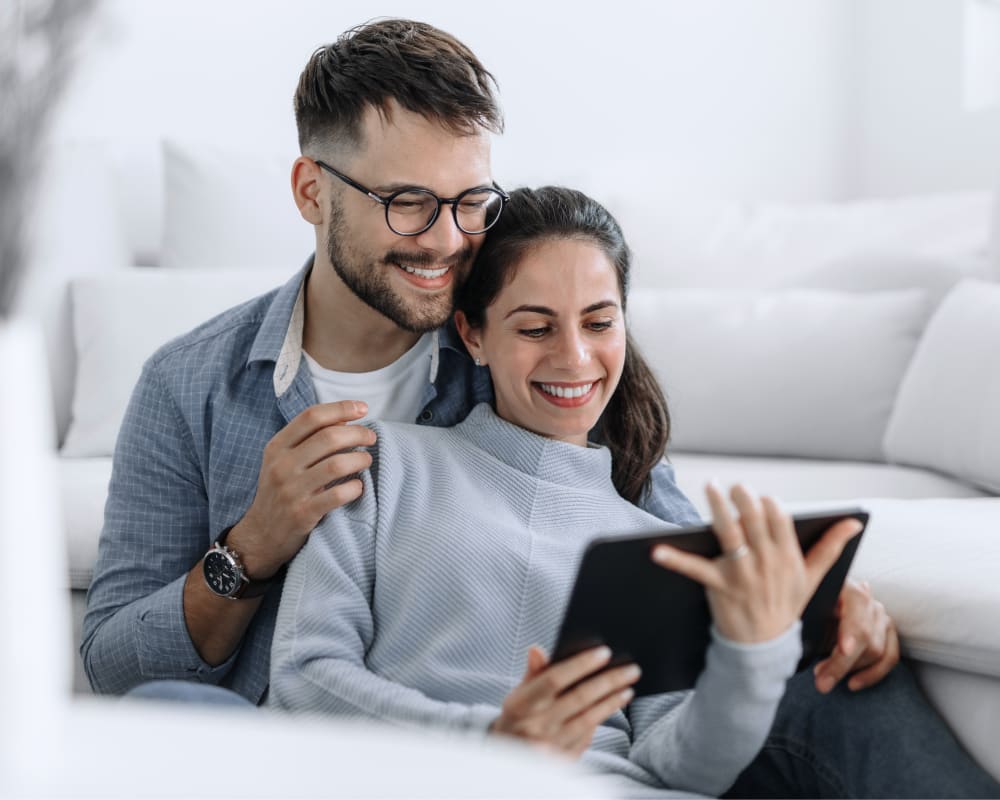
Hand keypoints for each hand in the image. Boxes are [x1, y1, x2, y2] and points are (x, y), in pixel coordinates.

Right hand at [227, 400, 375, 578]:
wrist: (261, 534)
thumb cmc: (280, 491)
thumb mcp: (284, 460)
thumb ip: (309, 439)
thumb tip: (345, 418)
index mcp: (277, 447)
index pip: (311, 416)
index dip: (341, 408)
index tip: (362, 408)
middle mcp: (282, 465)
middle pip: (328, 437)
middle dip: (357, 433)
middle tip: (371, 438)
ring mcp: (291, 490)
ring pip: (336, 464)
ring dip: (359, 460)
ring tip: (366, 461)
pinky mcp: (303, 513)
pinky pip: (338, 495)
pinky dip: (354, 488)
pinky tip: (358, 486)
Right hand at [490, 645, 639, 758]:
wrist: (509, 756)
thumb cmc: (518, 718)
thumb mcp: (518, 694)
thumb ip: (532, 672)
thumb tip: (537, 649)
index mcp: (522, 704)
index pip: (554, 679)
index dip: (580, 664)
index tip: (604, 652)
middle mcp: (536, 726)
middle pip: (579, 698)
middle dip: (608, 681)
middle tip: (631, 669)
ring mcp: (551, 746)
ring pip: (589, 719)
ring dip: (612, 702)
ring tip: (628, 689)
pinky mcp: (563, 761)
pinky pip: (587, 738)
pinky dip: (600, 721)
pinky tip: (611, 708)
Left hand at [651, 484, 863, 643]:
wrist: (763, 650)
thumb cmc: (786, 607)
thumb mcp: (813, 579)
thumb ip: (831, 547)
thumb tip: (854, 521)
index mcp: (789, 559)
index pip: (782, 523)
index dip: (770, 506)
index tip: (761, 495)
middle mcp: (767, 564)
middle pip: (756, 523)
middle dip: (746, 500)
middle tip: (736, 485)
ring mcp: (743, 576)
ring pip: (731, 536)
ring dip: (720, 511)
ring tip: (710, 488)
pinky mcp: (719, 587)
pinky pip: (695, 569)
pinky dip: (675, 559)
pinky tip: (656, 550)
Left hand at [812, 579, 899, 692]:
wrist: (816, 606)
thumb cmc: (807, 607)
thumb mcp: (804, 608)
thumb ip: (805, 616)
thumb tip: (797, 636)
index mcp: (846, 587)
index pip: (857, 606)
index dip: (852, 629)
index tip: (844, 649)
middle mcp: (869, 600)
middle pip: (866, 636)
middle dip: (841, 662)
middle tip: (819, 679)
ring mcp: (881, 617)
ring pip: (877, 651)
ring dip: (850, 669)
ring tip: (824, 679)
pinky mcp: (887, 633)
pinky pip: (889, 657)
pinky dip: (872, 674)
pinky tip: (852, 684)